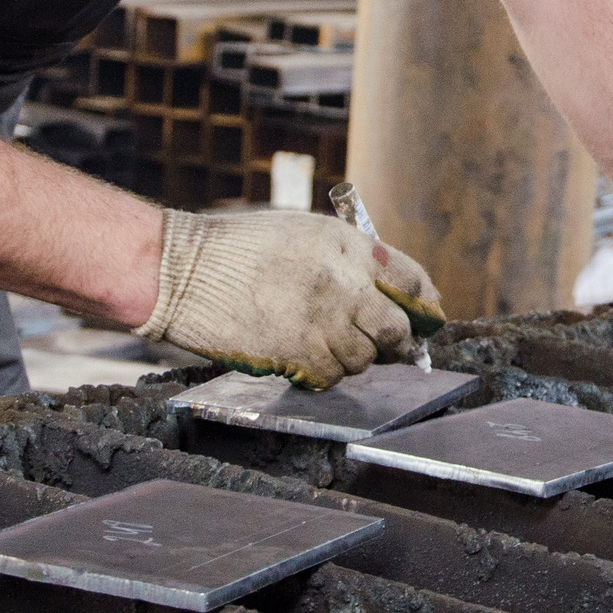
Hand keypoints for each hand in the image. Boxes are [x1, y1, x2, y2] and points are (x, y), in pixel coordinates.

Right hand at [141, 209, 446, 388]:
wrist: (185, 271)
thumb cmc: (240, 250)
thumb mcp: (305, 234)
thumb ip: (349, 261)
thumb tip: (384, 294)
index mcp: (349, 246)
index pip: (412, 280)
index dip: (425, 305)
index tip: (426, 319)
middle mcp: (345, 283)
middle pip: (398, 329)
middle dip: (395, 342)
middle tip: (385, 347)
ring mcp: (324, 321)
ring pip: (364, 359)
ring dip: (352, 358)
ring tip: (322, 344)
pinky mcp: (300, 352)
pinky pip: (332, 377)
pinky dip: (324, 374)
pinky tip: (303, 357)